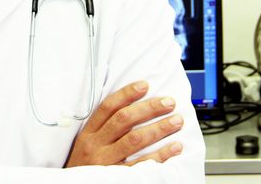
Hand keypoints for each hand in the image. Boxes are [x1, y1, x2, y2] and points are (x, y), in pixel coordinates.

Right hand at [65, 80, 184, 166]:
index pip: (108, 108)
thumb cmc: (83, 167)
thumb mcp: (85, 144)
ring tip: (176, 121)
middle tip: (169, 102)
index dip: (127, 94)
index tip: (145, 85)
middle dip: (149, 109)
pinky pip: (142, 164)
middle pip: (124, 120)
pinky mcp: (116, 177)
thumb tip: (132, 108)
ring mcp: (106, 162)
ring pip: (135, 139)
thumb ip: (103, 128)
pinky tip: (174, 148)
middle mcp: (96, 146)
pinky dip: (161, 155)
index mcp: (88, 134)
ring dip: (159, 128)